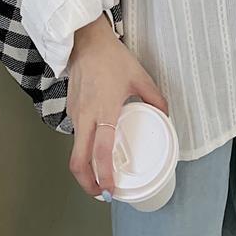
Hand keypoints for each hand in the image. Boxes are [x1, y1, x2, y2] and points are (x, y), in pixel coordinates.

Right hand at [66, 14, 168, 200]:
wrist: (85, 41)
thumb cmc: (112, 58)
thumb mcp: (139, 77)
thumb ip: (155, 98)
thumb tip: (165, 115)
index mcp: (104, 111)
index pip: (101, 152)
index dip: (105, 176)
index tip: (111, 191)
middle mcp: (85, 117)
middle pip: (78, 162)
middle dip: (88, 183)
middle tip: (103, 193)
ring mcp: (74, 114)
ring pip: (76, 150)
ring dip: (86, 167)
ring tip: (103, 174)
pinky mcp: (70, 109)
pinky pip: (76, 135)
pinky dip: (84, 148)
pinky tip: (98, 147)